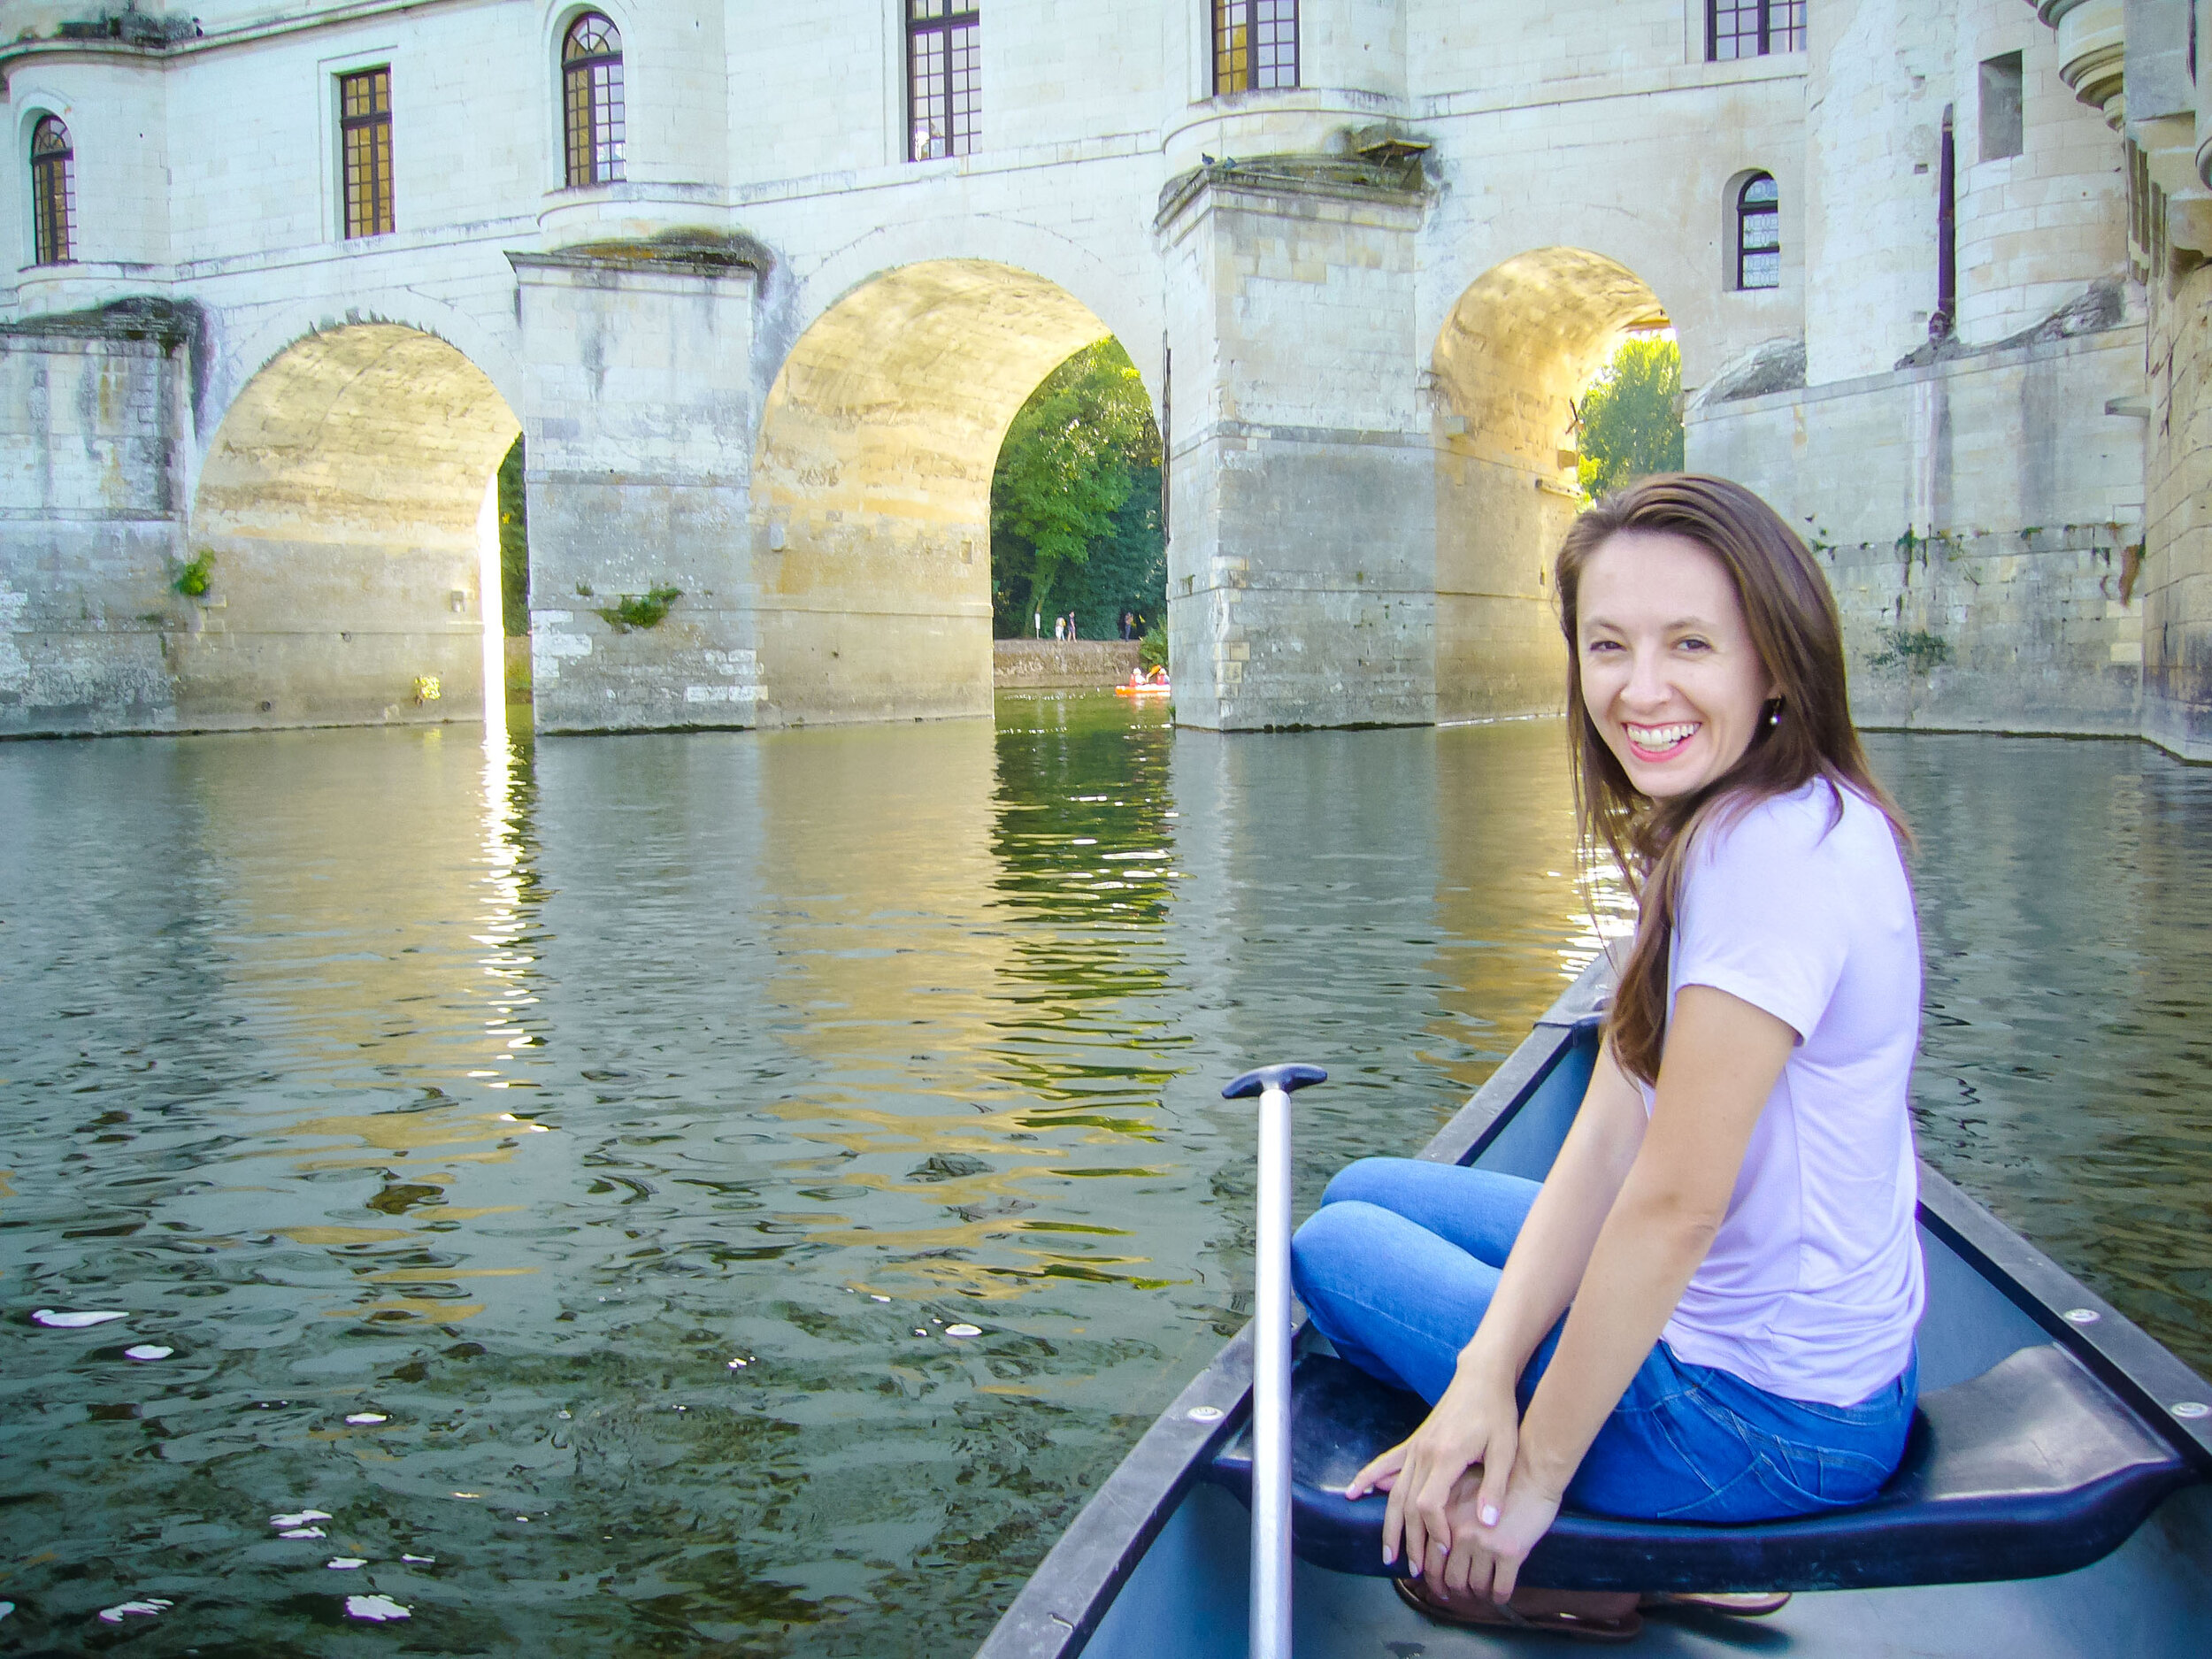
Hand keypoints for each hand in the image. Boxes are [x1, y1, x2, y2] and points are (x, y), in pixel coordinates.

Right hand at [1345, 1363, 1518, 1576]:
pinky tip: (1352, 1493)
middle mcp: (1424, 1453)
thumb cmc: (1497, 1413)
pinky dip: (1368, 1478)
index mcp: (1446, 1456)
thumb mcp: (1505, 1449)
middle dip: (1410, 1539)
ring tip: (1389, 1553)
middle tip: (1415, 1569)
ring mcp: (1415, 1447)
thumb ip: (1494, 1488)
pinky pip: (1385, 1463)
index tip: (1446, 1547)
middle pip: (1407, 1504)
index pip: (1429, 1503)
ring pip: (1394, 1491)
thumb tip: (1488, 1523)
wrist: (1480, 1379)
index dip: (1434, 1529)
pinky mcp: (1413, 1442)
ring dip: (1390, 1524)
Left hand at [1439, 1454, 1563, 1603]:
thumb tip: (1434, 1541)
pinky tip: (1499, 1594)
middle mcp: (1460, 1531)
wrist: (1532, 1472)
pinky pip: (1500, 1588)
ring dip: (1476, 1594)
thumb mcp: (1462, 1486)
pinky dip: (1498, 1597)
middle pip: (1449, 1577)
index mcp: (1445, 1514)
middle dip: (1452, 1591)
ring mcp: (1484, 1543)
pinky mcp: (1509, 1552)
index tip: (1438, 1584)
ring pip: (1474, 1586)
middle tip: (1457, 1594)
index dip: (1432, 1577)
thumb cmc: (1499, 1476)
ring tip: (1480, 1591)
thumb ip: (1446, 1510)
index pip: (1428, 1556)